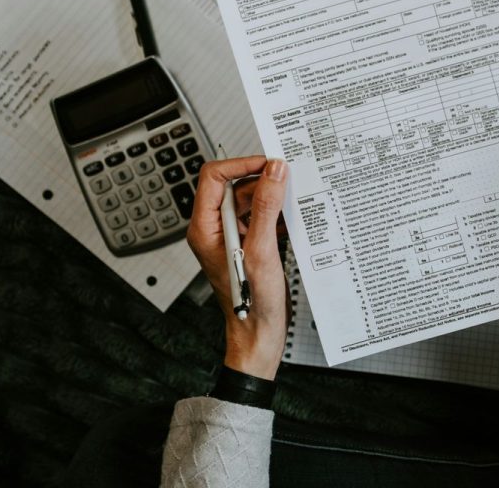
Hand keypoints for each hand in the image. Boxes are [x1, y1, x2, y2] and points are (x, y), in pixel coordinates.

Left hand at [187, 156, 289, 379]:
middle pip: (235, 187)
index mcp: (205, 228)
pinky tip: (293, 224)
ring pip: (251, 201)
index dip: (241, 164)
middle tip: (288, 182)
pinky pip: (262, 218)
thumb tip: (273, 173)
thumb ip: (265, 208)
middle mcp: (215, 229)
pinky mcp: (249, 245)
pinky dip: (278, 217)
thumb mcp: (260, 251)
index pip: (213, 177)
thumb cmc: (250, 304)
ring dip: (273, 201)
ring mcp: (232, 237)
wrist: (258, 334)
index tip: (268, 164)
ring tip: (293, 206)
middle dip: (263, 183)